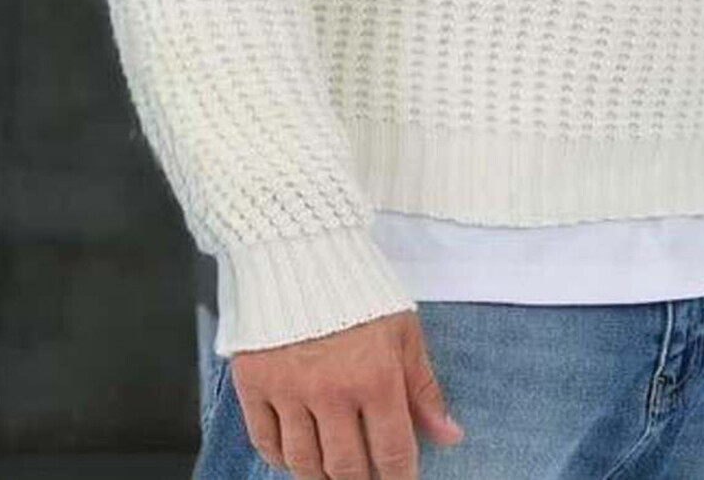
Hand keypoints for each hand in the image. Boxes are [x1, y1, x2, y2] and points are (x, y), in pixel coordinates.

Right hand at [229, 308, 463, 477]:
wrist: (298, 247)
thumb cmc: (357, 286)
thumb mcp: (402, 329)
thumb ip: (423, 388)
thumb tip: (449, 436)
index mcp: (375, 376)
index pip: (392, 455)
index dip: (399, 479)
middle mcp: (331, 390)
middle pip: (346, 469)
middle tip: (365, 475)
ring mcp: (288, 389)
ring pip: (304, 463)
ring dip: (322, 474)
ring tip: (333, 467)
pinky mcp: (254, 382)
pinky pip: (266, 443)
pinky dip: (282, 458)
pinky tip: (297, 451)